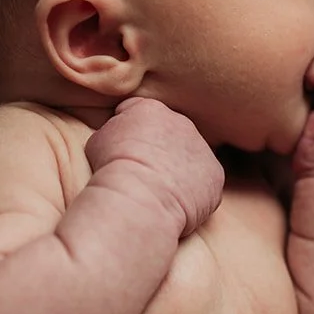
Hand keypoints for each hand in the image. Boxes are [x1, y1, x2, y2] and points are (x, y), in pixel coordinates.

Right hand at [85, 97, 223, 233]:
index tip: (122, 150)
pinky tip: (176, 203)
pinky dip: (194, 192)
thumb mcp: (98, 140)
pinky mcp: (215, 175)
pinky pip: (205, 182)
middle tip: (143, 172)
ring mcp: (202, 149)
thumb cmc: (112, 171)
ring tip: (159, 191)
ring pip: (190, 158)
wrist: (140, 196)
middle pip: (170, 133)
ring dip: (179, 170)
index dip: (129, 131)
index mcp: (151, 110)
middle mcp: (182, 123)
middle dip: (159, 149)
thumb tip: (118, 136)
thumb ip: (114, 131)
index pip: (139, 113)